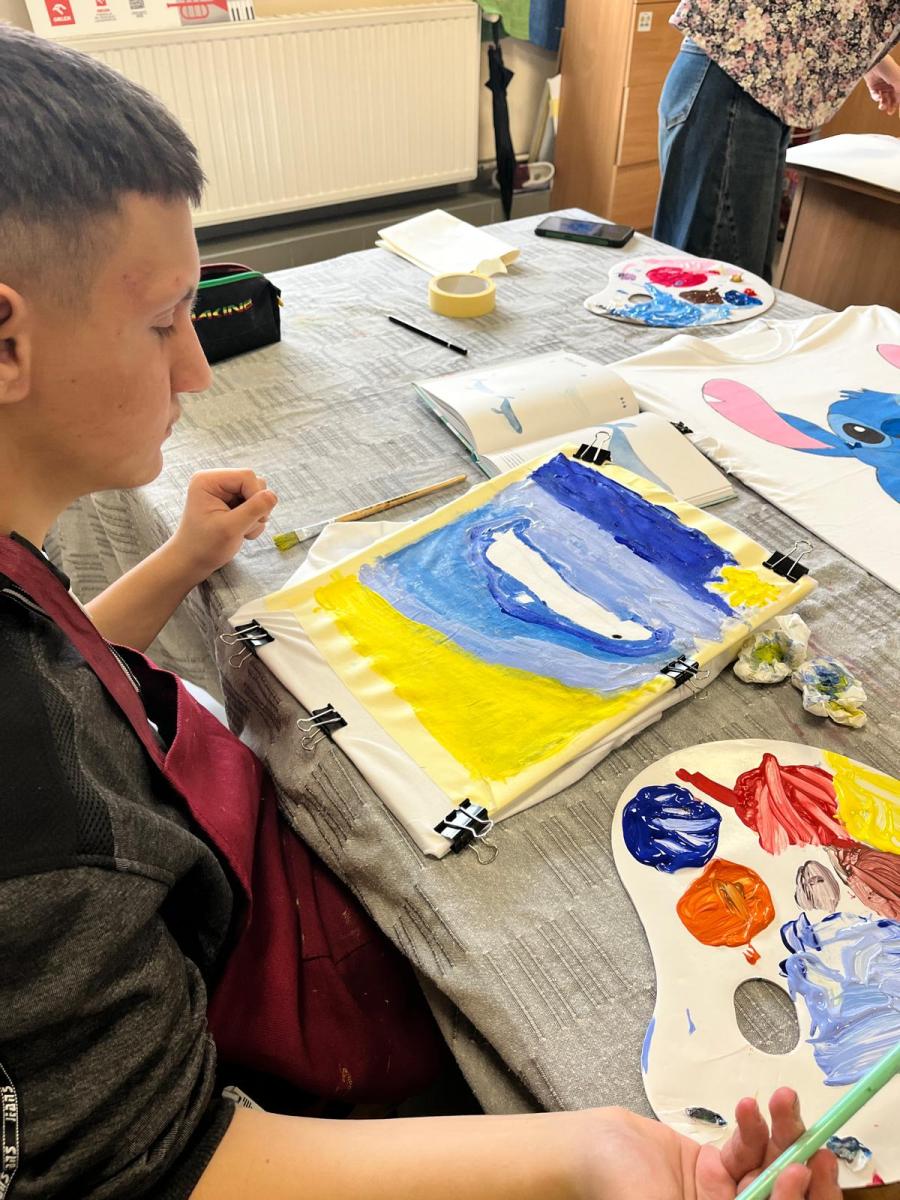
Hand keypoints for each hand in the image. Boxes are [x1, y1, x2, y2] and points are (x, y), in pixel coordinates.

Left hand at [168, 468, 277, 584]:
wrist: (192, 562)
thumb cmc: (204, 546)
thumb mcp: (231, 528)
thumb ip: (253, 510)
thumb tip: (273, 495)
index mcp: (208, 480)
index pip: (247, 476)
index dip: (257, 496)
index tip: (254, 519)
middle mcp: (216, 481)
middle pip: (254, 483)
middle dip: (256, 507)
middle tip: (244, 527)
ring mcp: (224, 492)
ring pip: (257, 495)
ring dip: (255, 516)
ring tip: (240, 531)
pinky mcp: (231, 502)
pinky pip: (255, 505)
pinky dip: (253, 520)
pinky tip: (239, 531)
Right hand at [579, 1089, 838, 1199]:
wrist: (589, 1148)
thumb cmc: (615, 1187)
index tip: (803, 1171)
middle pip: (779, 1197)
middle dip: (795, 1164)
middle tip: (809, 1136)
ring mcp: (726, 1197)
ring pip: (768, 1168)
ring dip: (779, 1135)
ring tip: (782, 1099)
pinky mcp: (716, 1167)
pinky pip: (745, 1149)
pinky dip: (752, 1127)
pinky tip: (749, 1107)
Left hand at [863, 54, 899, 114]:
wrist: (873, 61)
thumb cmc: (887, 67)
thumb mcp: (898, 80)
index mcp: (899, 80)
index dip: (899, 103)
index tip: (898, 112)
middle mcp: (891, 82)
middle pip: (893, 97)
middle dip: (892, 105)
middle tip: (890, 112)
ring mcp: (882, 84)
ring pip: (884, 98)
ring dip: (884, 103)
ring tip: (882, 107)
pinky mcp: (873, 85)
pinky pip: (875, 95)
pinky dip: (876, 98)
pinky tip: (878, 97)